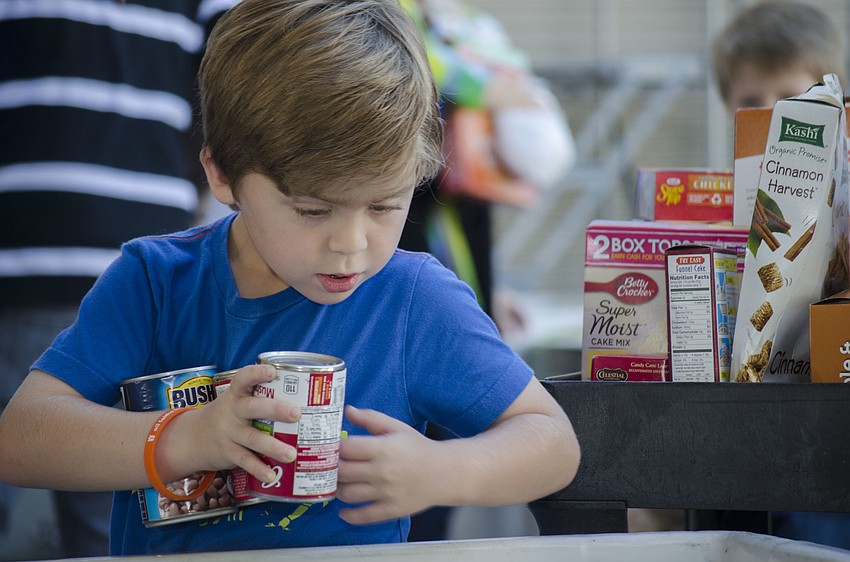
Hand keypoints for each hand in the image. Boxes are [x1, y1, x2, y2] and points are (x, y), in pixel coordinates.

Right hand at [188, 364, 300, 484]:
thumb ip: (263, 400)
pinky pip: (245, 461)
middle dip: (275, 409)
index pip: (244, 378)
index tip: (273, 371)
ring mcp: (229, 432)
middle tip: (296, 413)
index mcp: (237, 394)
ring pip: (252, 438)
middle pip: (253, 407)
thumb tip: (309, 403)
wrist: (193, 438)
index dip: (257, 373)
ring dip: (272, 447)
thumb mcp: (238, 402)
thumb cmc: (229, 416)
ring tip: (291, 454)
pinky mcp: (228, 452)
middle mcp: (233, 411)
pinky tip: (272, 475)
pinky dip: (259, 469)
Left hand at [336, 406, 445, 524]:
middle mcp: (382, 472)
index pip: (346, 448)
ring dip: (338, 489)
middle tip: (332, 466)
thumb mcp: (396, 427)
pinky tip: (344, 511)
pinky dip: (349, 516)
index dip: (336, 447)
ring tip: (340, 483)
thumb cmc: (418, 447)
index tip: (335, 447)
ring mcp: (386, 493)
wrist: (445, 472)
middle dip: (332, 468)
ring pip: (348, 494)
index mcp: (383, 448)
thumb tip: (348, 410)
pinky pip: (363, 517)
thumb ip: (371, 418)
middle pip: (342, 472)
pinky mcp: (391, 510)